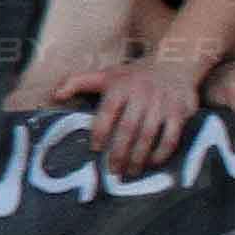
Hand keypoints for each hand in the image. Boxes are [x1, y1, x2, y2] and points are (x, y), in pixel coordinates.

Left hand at [82, 46, 210, 178]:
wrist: (175, 62)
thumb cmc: (134, 75)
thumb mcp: (105, 74)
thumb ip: (77, 82)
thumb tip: (54, 95)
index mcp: (120, 87)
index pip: (107, 113)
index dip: (100, 133)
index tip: (96, 150)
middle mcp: (141, 95)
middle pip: (128, 128)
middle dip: (119, 152)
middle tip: (112, 171)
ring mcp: (162, 104)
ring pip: (148, 135)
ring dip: (138, 157)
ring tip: (130, 172)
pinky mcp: (179, 112)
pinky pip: (171, 136)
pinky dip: (162, 152)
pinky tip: (153, 162)